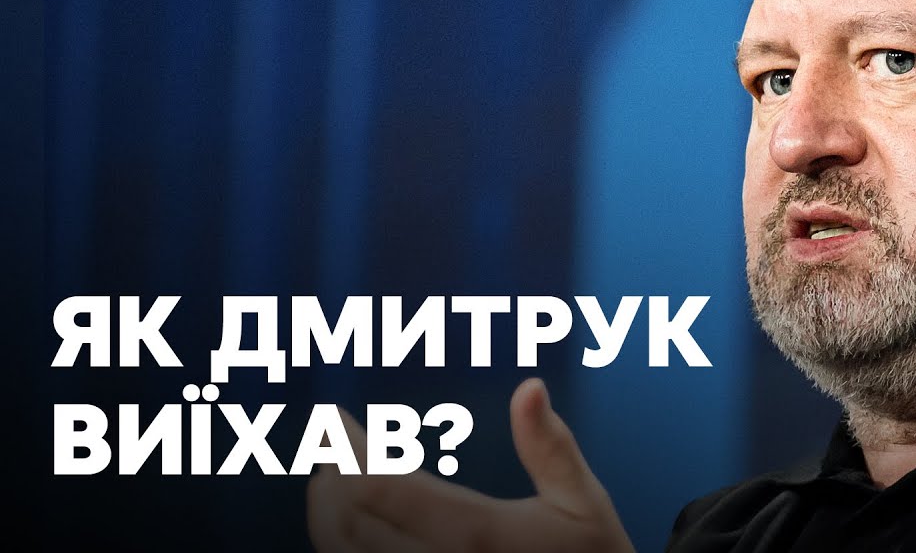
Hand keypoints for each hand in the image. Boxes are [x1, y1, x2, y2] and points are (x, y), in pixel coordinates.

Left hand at [307, 378, 634, 552]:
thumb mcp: (583, 501)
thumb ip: (551, 446)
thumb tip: (528, 386)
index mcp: (480, 535)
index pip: (383, 489)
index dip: (346, 450)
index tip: (336, 420)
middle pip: (348, 525)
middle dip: (328, 478)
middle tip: (327, 443)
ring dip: (325, 516)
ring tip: (330, 480)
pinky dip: (342, 548)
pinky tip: (350, 524)